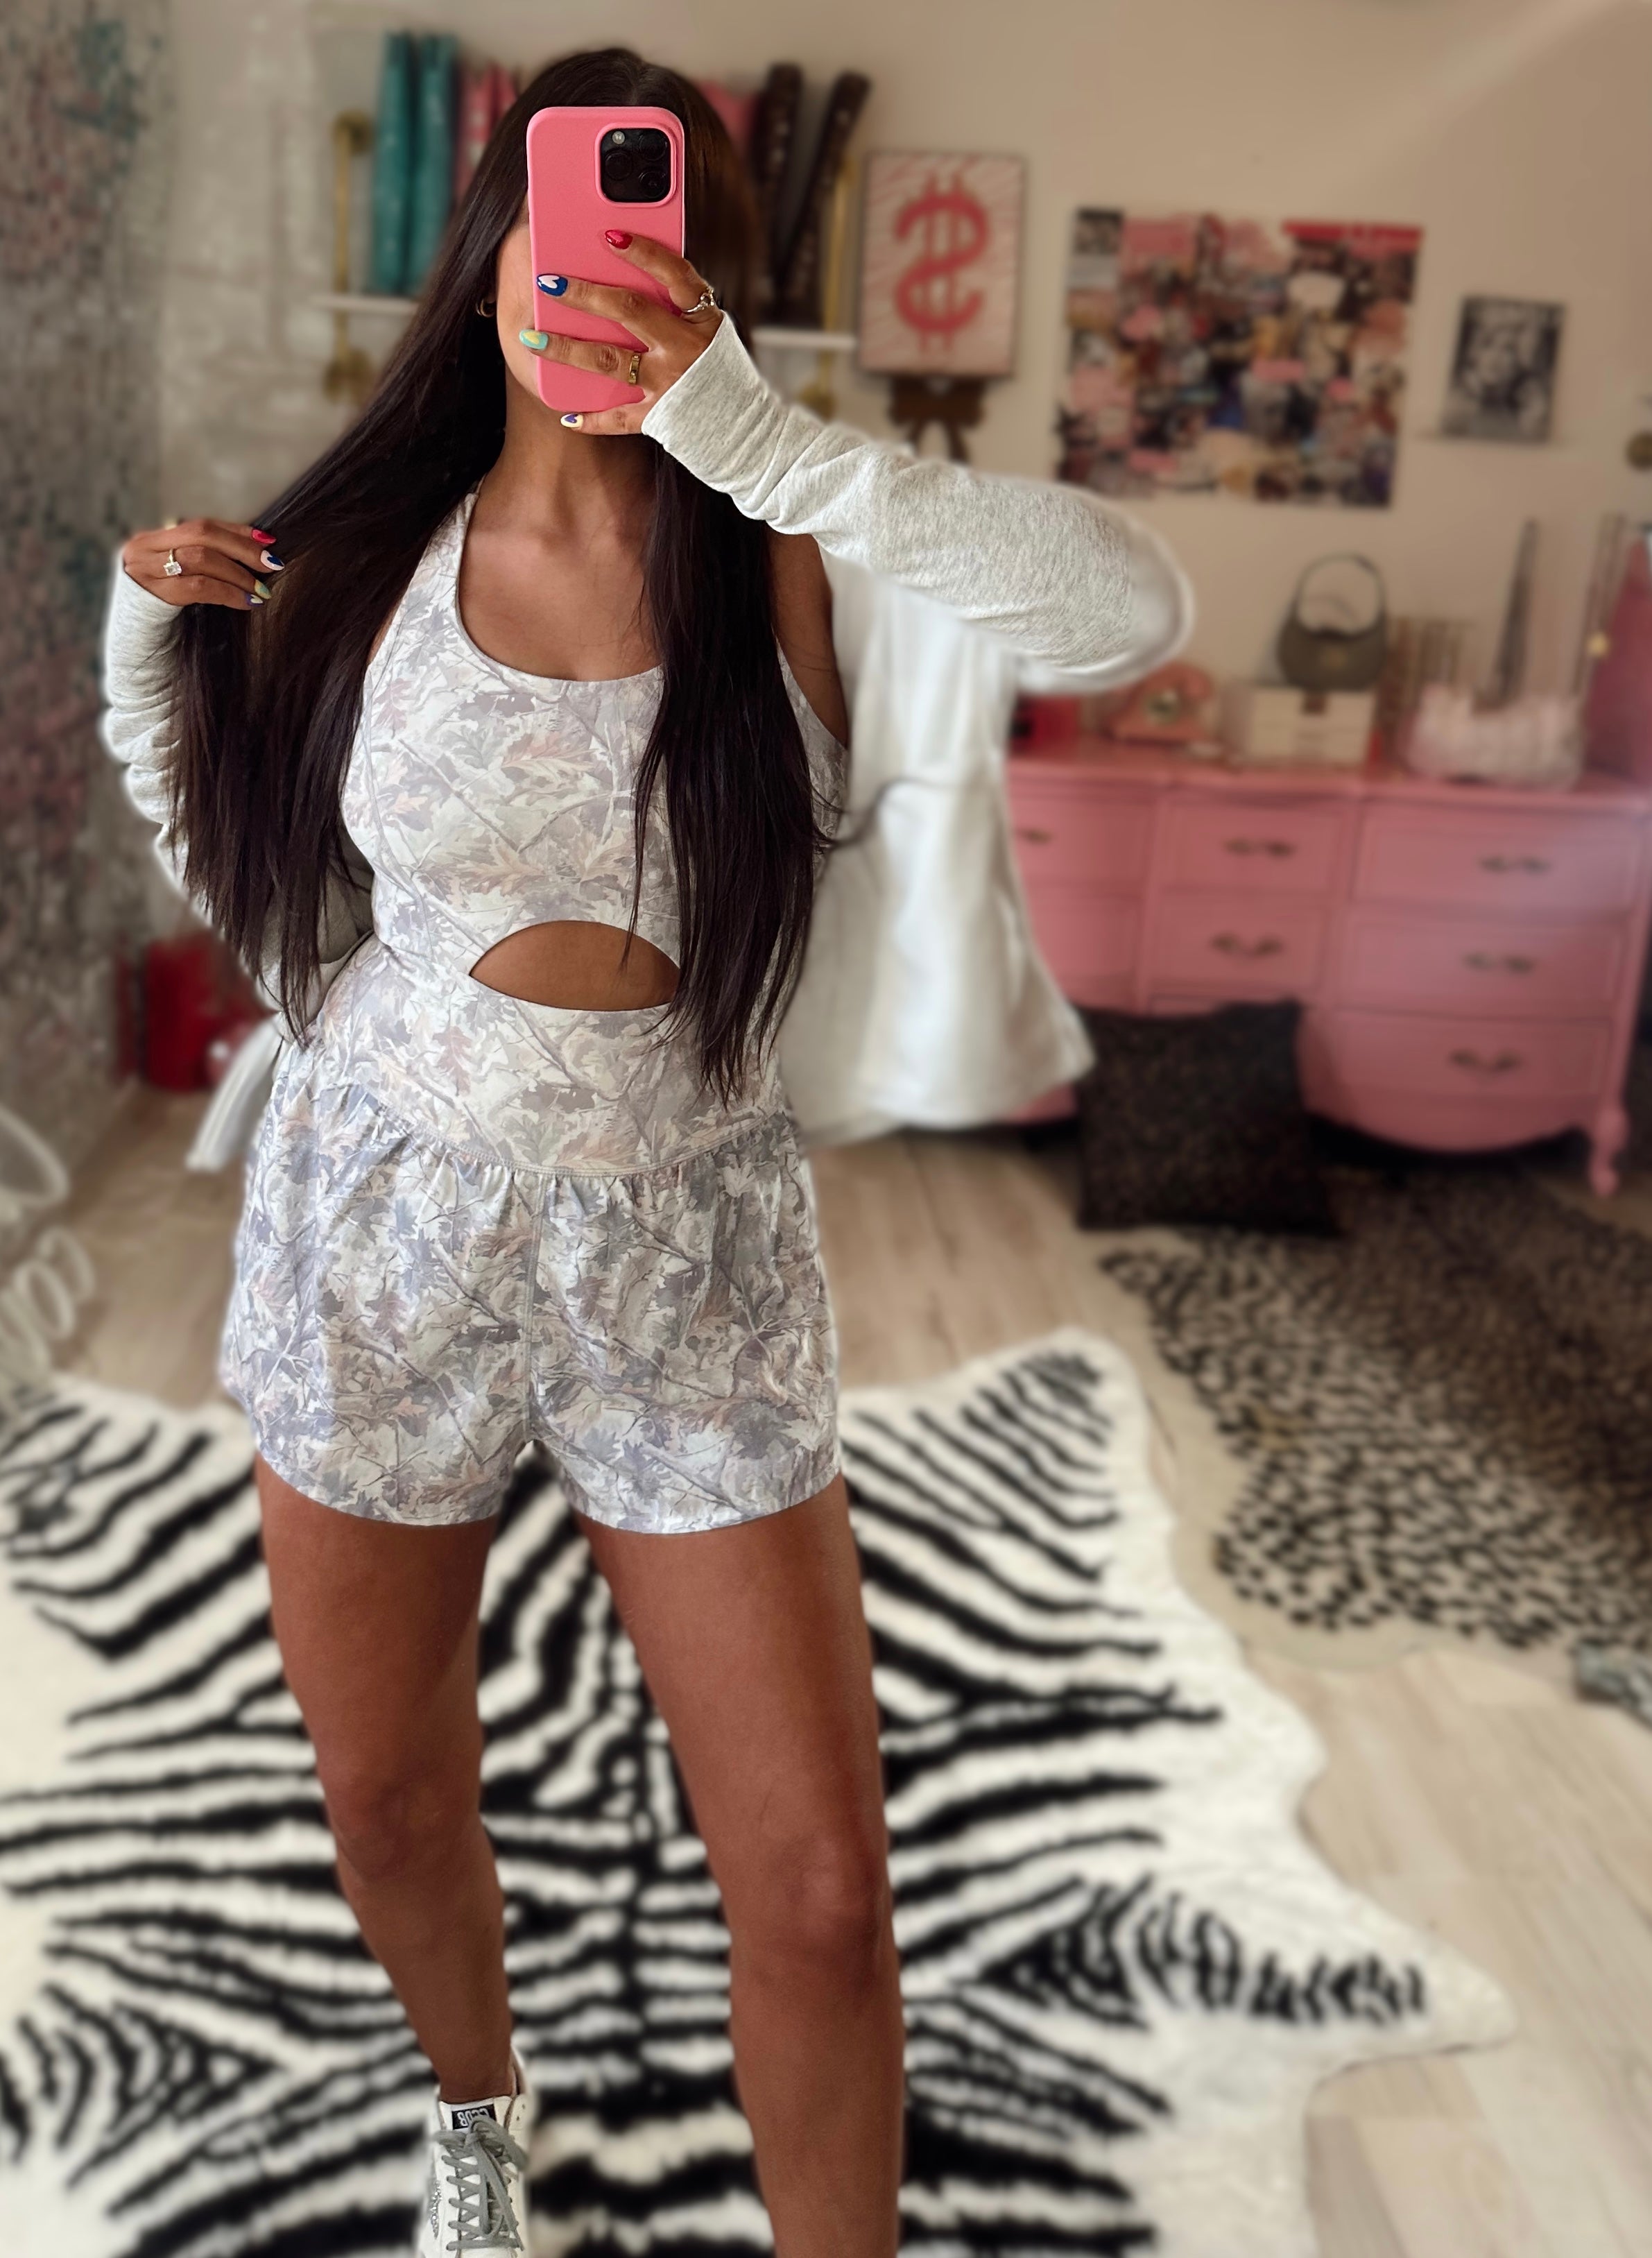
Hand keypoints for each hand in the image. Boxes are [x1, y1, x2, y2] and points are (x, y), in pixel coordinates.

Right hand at [121, 519, 281, 609]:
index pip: (200, 525)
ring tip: (261, 590)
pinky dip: (228, 593)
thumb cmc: (163, 609)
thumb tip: (254, 552)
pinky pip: (199, 587)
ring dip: (238, 574)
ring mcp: (146, 569)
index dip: (236, 531)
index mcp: (151, 539)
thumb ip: (200, 561)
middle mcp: (144, 548)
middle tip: (272, 564)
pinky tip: (247, 602)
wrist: (133, 640)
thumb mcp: (174, 578)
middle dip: (241, 548)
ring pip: (201, 559)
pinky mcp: (155, 593)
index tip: (267, 541)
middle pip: (202, 534)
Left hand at [517, 232, 722, 435]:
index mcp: (701, 317)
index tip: (608, 233)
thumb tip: (625, 271)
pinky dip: (591, 419)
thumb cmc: (721, 373)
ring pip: (609, 362)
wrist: (751, 431)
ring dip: (566, 348)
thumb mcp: (709, 330)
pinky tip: (566, 414)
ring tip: (533, 336)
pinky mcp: (661, 419)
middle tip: (547, 282)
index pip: (673, 272)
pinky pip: (618, 418)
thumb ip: (677, 305)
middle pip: (628, 310)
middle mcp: (685, 347)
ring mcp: (671, 384)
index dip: (642, 251)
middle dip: (584, 293)